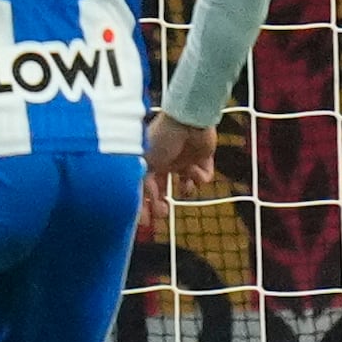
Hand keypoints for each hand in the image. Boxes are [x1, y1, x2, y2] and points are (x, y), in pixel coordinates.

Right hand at [142, 108, 217, 238]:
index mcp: (149, 162)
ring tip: (184, 189)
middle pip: (163, 191)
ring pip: (185, 185)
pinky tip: (194, 171)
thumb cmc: (162, 138)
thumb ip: (142, 185)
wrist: (188, 119)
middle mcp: (166, 163)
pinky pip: (204, 176)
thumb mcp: (146, 163)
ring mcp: (184, 160)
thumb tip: (137, 205)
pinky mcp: (203, 158)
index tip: (144, 223)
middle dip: (162, 205)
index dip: (143, 206)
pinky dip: (200, 177)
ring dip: (186, 191)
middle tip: (163, 212)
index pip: (144, 189)